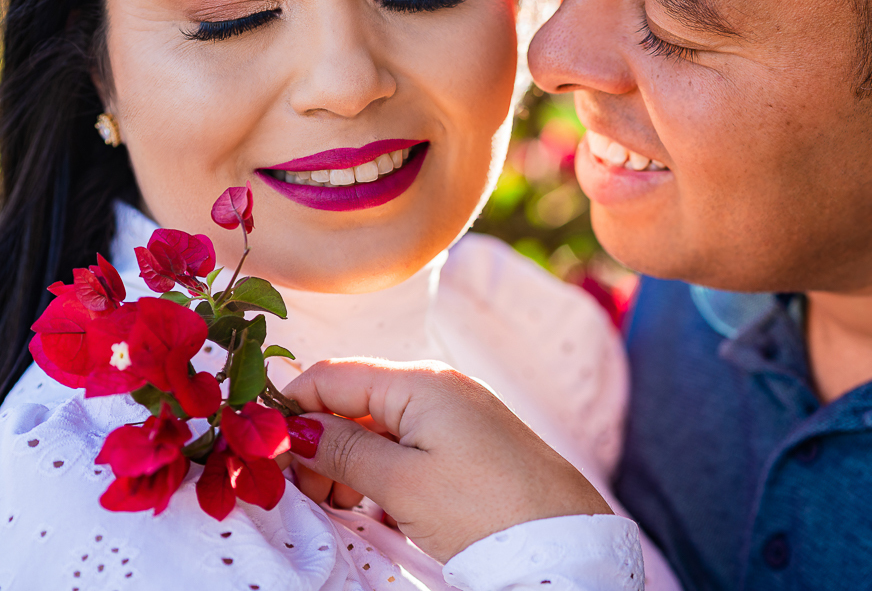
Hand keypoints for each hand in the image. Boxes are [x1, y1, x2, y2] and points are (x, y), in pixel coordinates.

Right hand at [281, 358, 612, 561]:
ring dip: (349, 462)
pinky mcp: (470, 445)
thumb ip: (344, 450)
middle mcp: (439, 387)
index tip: (263, 453)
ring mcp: (457, 415)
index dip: (290, 408)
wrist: (565, 540)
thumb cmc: (487, 509)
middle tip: (309, 495)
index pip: (332, 375)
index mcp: (421, 382)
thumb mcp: (404, 484)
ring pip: (378, 427)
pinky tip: (377, 507)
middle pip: (353, 400)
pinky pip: (408, 446)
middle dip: (320, 442)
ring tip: (346, 507)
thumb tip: (295, 428)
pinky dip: (382, 472)